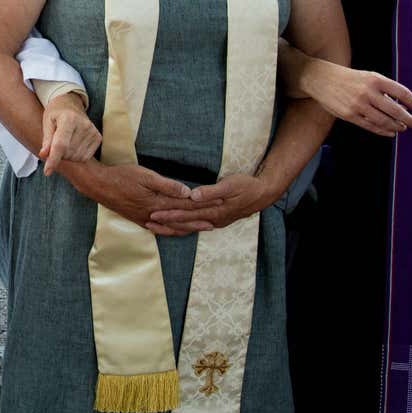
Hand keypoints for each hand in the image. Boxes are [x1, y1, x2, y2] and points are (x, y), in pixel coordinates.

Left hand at [39, 91, 100, 174]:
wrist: (70, 104)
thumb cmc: (55, 114)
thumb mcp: (47, 123)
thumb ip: (46, 140)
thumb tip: (44, 155)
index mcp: (68, 118)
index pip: (61, 144)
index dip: (53, 159)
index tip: (47, 172)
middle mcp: (84, 125)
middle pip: (68, 153)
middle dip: (58, 154)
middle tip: (55, 143)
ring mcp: (93, 131)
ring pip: (76, 157)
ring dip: (67, 156)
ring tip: (65, 142)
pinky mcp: (98, 138)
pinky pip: (85, 157)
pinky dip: (76, 156)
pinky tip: (73, 144)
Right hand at [61, 159, 208, 232]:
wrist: (99, 186)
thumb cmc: (121, 177)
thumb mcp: (145, 176)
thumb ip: (167, 186)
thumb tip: (188, 193)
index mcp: (158, 203)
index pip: (186, 205)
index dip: (203, 205)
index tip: (218, 203)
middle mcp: (154, 215)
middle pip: (182, 219)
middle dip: (200, 220)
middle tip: (217, 221)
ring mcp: (146, 219)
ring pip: (172, 227)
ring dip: (188, 227)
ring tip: (203, 228)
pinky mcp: (139, 220)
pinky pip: (160, 230)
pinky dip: (172, 231)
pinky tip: (177, 231)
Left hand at [146, 174, 279, 235]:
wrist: (263, 194)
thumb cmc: (246, 186)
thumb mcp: (230, 184)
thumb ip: (211, 191)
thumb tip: (194, 195)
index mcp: (214, 211)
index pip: (187, 213)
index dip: (170, 214)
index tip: (154, 213)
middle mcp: (213, 219)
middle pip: (185, 222)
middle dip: (166, 222)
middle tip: (148, 222)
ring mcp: (215, 221)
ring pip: (190, 226)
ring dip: (173, 227)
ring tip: (156, 226)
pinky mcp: (217, 220)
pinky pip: (196, 225)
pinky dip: (184, 227)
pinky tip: (176, 227)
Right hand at [304, 60, 411, 136]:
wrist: (321, 79)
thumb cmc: (348, 78)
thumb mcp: (367, 77)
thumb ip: (383, 89)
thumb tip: (400, 107)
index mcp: (375, 79)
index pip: (400, 92)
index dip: (411, 101)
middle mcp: (367, 92)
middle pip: (394, 110)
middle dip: (407, 118)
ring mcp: (358, 105)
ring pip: (383, 120)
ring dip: (396, 126)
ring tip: (402, 128)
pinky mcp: (349, 115)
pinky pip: (370, 126)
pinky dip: (383, 130)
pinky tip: (390, 132)